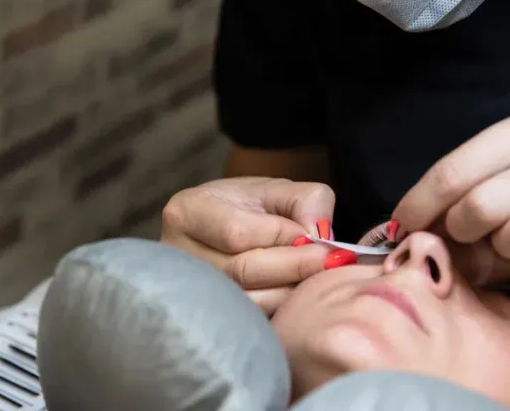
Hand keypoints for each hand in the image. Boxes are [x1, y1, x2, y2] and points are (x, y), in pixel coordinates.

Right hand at [161, 177, 335, 313]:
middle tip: (331, 262)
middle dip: (294, 267)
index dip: (283, 236)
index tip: (321, 240)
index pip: (237, 232)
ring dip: (292, 292)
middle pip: (242, 270)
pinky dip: (283, 310)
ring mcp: (191, 292)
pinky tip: (301, 298)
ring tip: (318, 279)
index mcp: (187, 212)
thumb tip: (319, 234)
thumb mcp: (277, 190)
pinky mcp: (210, 318)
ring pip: (248, 301)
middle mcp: (179, 256)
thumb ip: (305, 201)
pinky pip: (253, 320)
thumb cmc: (250, 208)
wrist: (226, 230)